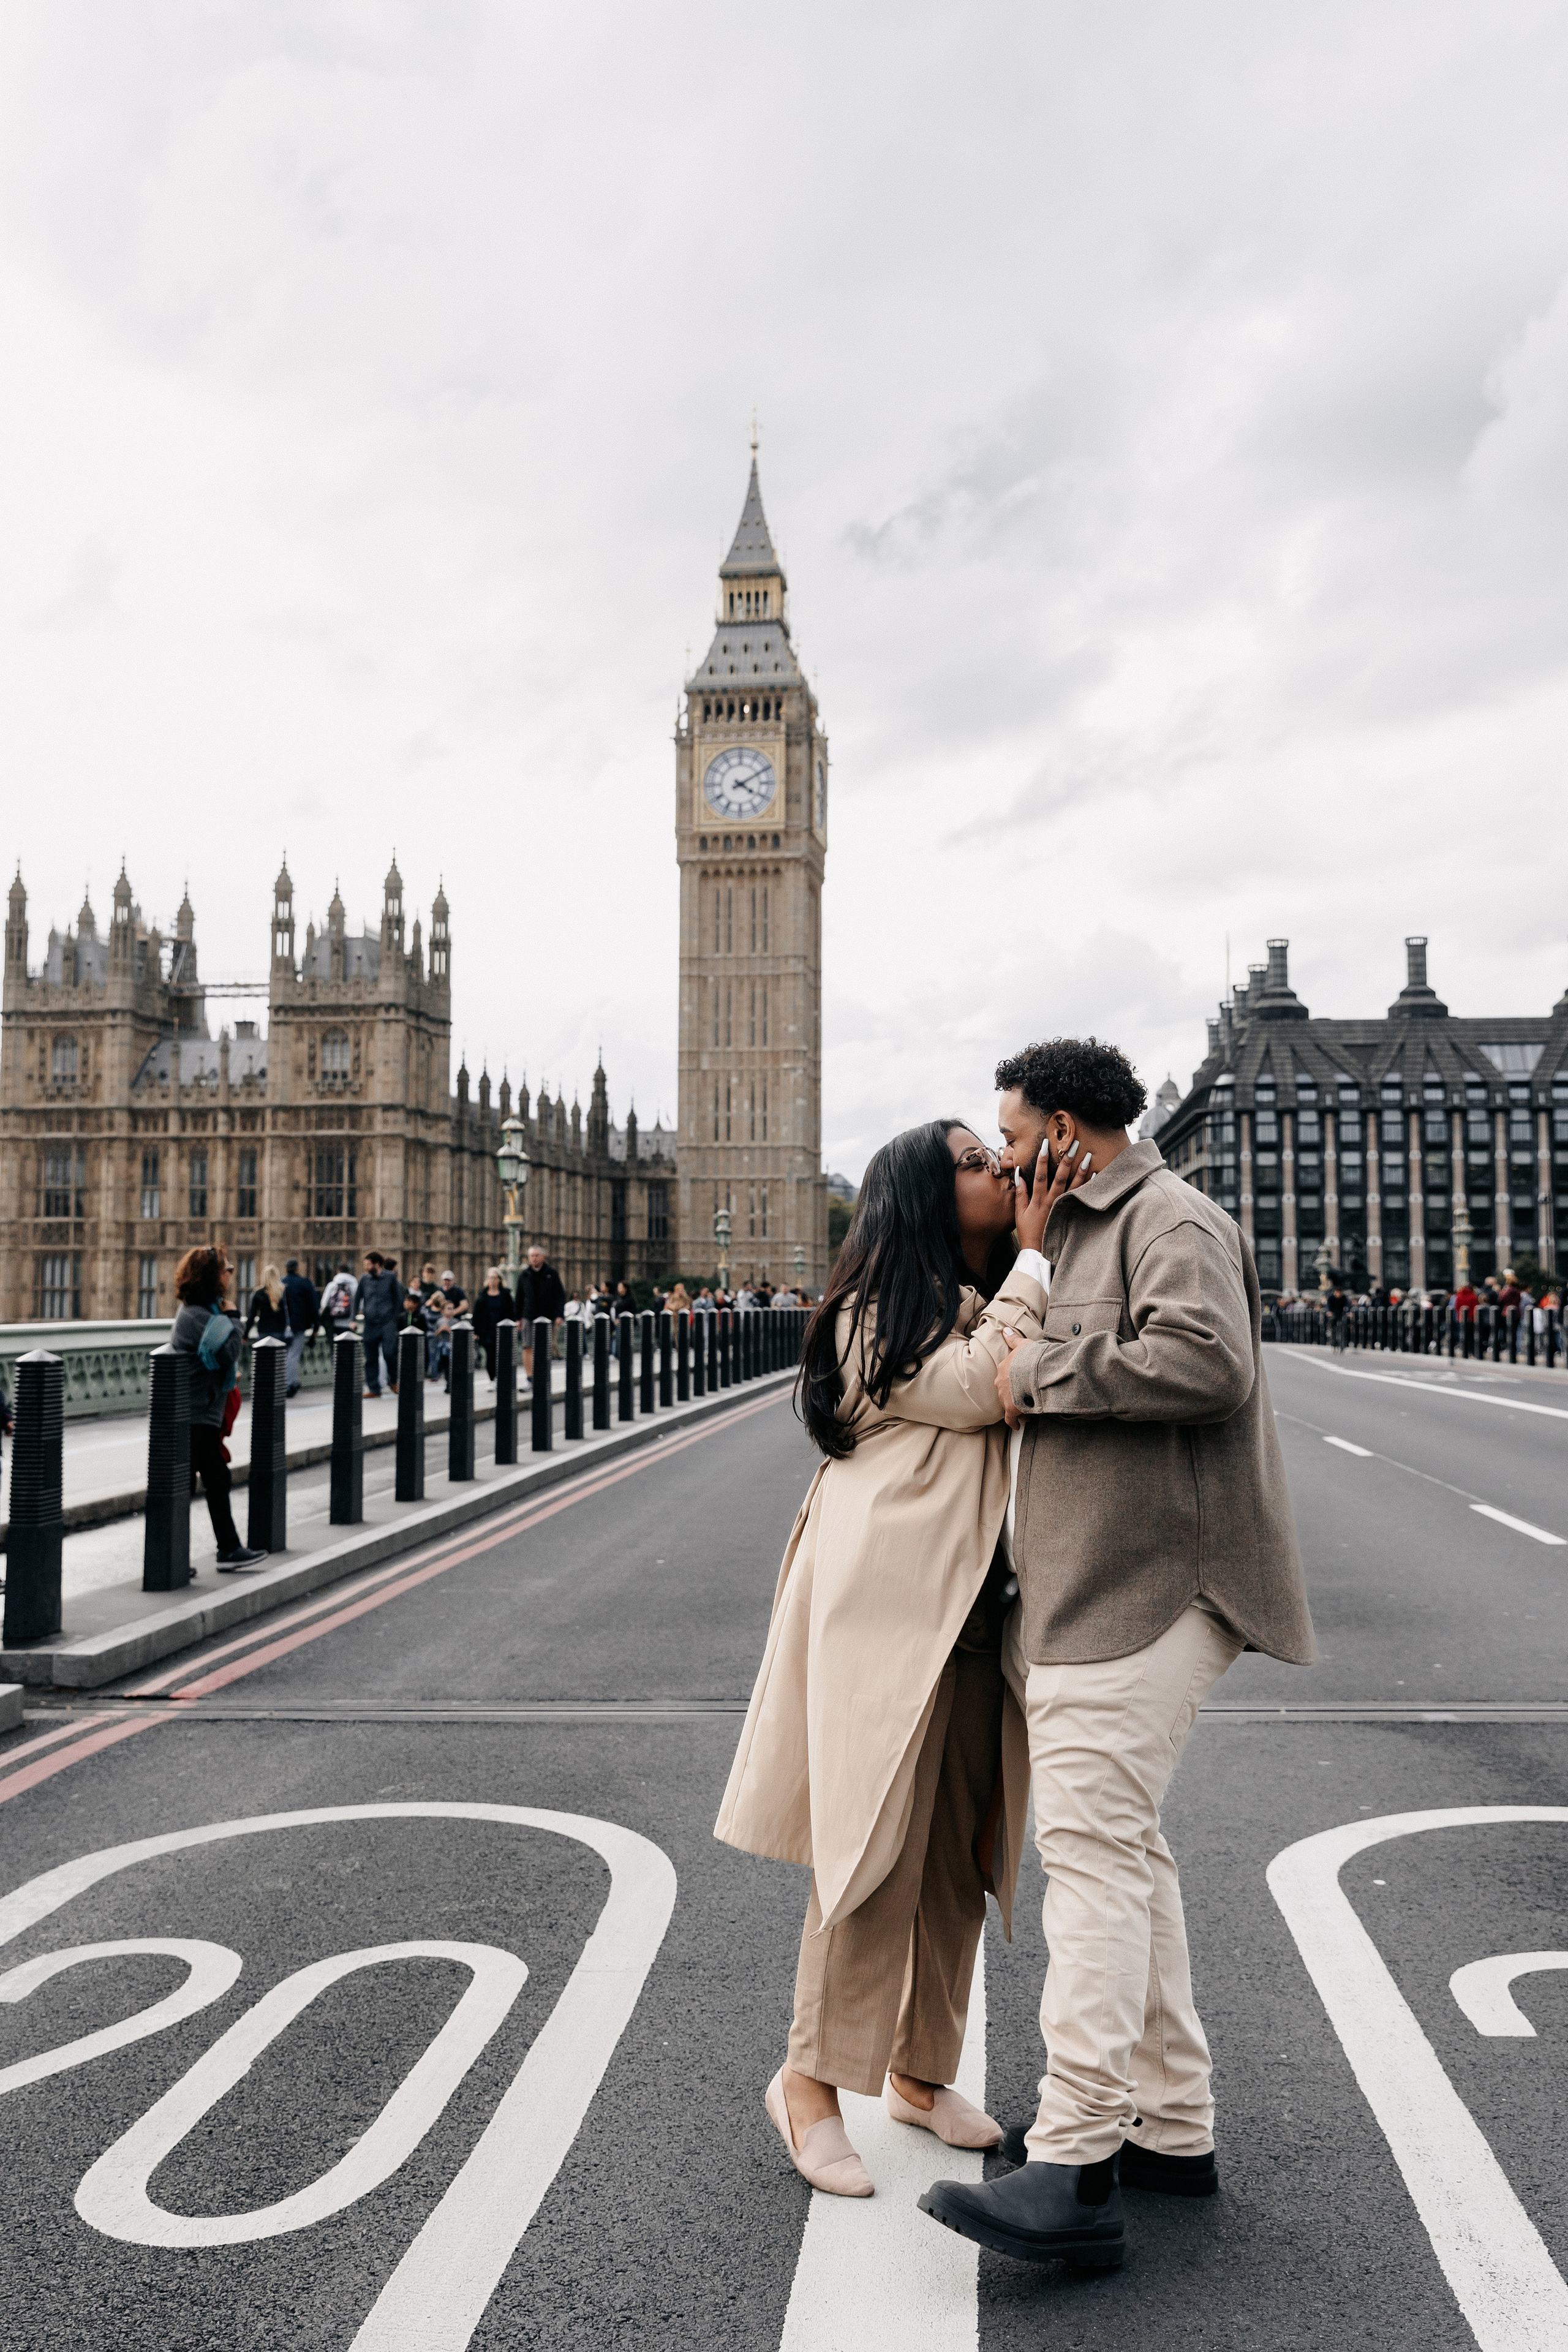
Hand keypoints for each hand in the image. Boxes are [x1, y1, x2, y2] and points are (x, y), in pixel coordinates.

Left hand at [994, 1327, 1025, 1428]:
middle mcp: (1000, 1383)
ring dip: (1016, 1408)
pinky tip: (1018, 1426)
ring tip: (1026, 1413)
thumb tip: (1004, 1329)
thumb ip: (1013, 1338)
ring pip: (1008, 1405)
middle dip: (1013, 1396)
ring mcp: (1005, 1397)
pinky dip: (1014, 1423)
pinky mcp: (1012, 1409)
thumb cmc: (1031, 1357)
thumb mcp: (1023, 1344)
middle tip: (1024, 1399)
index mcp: (1003, 1369)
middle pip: (1005, 1391)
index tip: (1021, 1385)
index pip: (1005, 1377)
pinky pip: (1011, 1419)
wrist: (1035, 1372)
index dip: (1014, 1382)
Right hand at [1014, 1136, 1094, 1251]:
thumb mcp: (1019, 1212)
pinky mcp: (1069, 1213)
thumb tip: (1019, 1173)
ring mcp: (1062, 1207)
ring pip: (1073, 1186)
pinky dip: (1088, 1186)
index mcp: (1038, 1199)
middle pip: (1060, 1177)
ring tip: (1088, 1156)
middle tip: (1074, 1144)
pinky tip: (1095, 1175)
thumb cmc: (1028, 1231)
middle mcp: (1051, 1201)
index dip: (1042, 1159)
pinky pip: (1081, 1197)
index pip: (1040, 1175)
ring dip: (1081, 1170)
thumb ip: (1020, 1192)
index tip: (1046, 1144)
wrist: (1038, 1251)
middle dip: (1066, 1159)